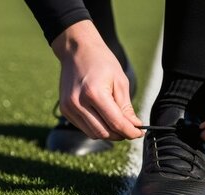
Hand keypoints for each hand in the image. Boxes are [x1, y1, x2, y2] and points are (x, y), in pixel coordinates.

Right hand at [51, 20, 142, 139]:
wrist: (77, 49)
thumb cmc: (101, 61)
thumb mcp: (120, 81)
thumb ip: (126, 107)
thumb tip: (134, 127)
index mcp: (94, 93)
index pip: (115, 123)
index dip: (130, 132)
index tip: (139, 133)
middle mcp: (78, 103)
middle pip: (104, 132)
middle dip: (120, 135)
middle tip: (131, 130)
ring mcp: (69, 108)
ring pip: (94, 134)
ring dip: (109, 133)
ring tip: (119, 124)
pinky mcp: (65, 110)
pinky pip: (84, 128)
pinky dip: (97, 128)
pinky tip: (104, 118)